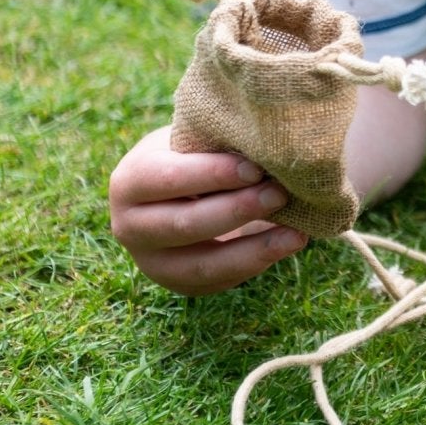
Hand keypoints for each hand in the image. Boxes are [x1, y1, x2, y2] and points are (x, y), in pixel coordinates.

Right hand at [108, 125, 307, 295]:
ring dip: (254, 249)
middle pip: (185, 225)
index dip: (213, 174)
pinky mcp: (180, 283)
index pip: (168, 179)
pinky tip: (289, 244)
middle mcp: (130, 227)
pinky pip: (220, 280)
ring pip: (204, 265)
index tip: (255, 168)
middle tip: (279, 194)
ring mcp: (152, 262)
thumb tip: (265, 149)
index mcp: (130, 182)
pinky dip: (257, 263)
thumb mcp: (191, 141)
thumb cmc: (192, 153)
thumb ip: (214, 144)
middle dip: (237, 210)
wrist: (177, 189)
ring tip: (296, 233)